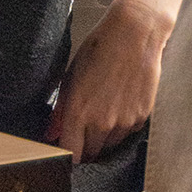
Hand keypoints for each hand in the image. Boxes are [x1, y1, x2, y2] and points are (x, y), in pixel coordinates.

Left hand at [50, 0, 179, 158]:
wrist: (135, 35)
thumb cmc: (99, 49)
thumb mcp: (71, 76)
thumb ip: (60, 111)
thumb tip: (51, 133)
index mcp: (79, 113)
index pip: (70, 155)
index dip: (66, 156)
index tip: (64, 152)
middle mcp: (102, 124)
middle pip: (91, 154)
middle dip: (84, 147)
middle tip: (82, 131)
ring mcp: (124, 123)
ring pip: (109, 145)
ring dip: (103, 138)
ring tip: (103, 112)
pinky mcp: (141, 118)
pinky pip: (127, 134)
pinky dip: (122, 127)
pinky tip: (120, 105)